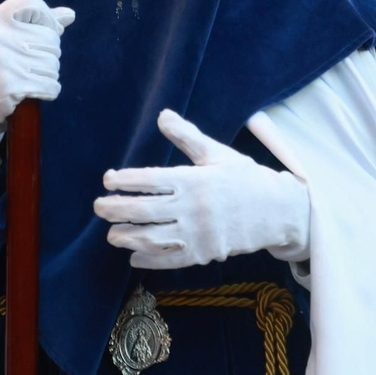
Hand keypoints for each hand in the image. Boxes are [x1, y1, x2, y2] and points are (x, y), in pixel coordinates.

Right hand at [0, 0, 72, 163]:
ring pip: (53, 64)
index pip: (32, 4)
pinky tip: (32, 94)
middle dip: (47, 56)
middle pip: (51, 39)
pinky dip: (48, 92)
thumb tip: (70, 15)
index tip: (43, 35)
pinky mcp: (8, 86)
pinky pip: (51, 85)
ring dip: (47, 76)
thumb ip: (39, 25)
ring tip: (27, 81)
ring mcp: (1, 61)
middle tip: (27, 68)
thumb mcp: (9, 40)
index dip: (46, 20)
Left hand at [94, 109, 310, 268]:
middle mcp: (192, 207)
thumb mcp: (217, 153)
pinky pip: (169, 259)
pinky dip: (148, 259)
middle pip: (144, 210)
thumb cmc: (244, 178)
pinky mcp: (203, 253)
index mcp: (195, 179)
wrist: (276, 210)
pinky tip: (134, 256)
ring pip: (151, 238)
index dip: (125, 181)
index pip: (150, 180)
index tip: (108, 179)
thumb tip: (162, 115)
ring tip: (112, 234)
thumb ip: (187, 137)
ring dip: (127, 237)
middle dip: (116, 209)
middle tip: (99, 207)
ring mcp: (197, 233)